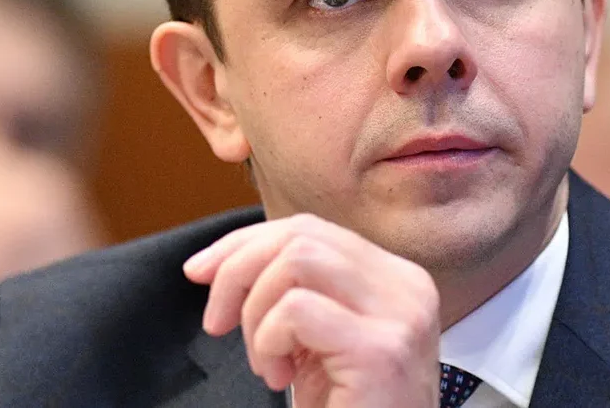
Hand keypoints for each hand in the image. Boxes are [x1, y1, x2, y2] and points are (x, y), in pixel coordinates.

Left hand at [183, 213, 440, 407]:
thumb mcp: (319, 341)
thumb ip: (294, 292)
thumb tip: (213, 262)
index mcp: (396, 278)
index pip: (312, 229)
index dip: (247, 242)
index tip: (200, 272)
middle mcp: (408, 286)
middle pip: (302, 236)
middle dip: (239, 270)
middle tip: (216, 323)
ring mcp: (400, 316)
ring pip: (298, 260)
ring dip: (257, 311)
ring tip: (265, 363)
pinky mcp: (380, 351)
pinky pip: (296, 311)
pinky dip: (268, 341)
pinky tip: (280, 378)